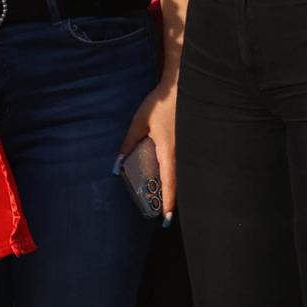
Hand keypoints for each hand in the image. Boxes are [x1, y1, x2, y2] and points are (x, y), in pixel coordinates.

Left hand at [120, 77, 177, 219]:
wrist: (181, 87)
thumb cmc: (160, 104)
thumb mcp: (139, 122)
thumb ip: (128, 142)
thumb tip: (116, 165)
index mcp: (169, 151)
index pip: (170, 183)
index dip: (169, 202)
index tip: (167, 219)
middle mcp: (183, 153)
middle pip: (179, 183)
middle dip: (173, 200)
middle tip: (165, 216)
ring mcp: (188, 148)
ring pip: (183, 175)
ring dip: (176, 189)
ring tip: (167, 203)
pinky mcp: (190, 143)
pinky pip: (185, 165)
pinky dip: (178, 175)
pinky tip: (172, 179)